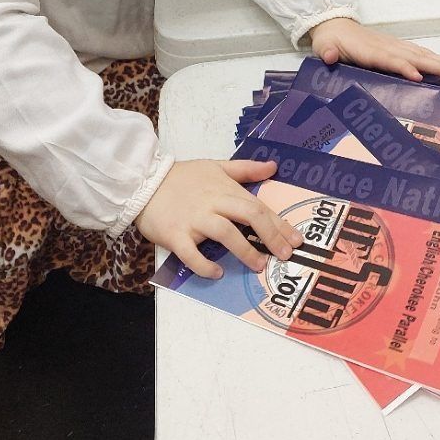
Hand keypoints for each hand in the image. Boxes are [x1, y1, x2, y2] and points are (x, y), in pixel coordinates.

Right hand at [136, 158, 301, 278]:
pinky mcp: (175, 235)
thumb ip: (244, 168)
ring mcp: (194, 220)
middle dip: (271, 235)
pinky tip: (217, 273)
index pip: (258, 206)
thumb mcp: (215, 166)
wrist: (144, 182)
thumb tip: (273, 166)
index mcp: (225, 189)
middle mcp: (213, 204)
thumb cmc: (182, 177)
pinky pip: (191, 253)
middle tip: (285, 255)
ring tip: (259, 265)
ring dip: (245, 251)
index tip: (296, 240)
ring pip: (225, 233)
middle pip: (248, 216)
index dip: (279, 224)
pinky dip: (204, 265)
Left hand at [309, 18, 439, 84]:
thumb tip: (330, 57)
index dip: (404, 68)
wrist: (334, 25)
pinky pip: (419, 53)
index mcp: (370, 51)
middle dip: (436, 66)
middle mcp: (387, 47)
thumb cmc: (331, 41)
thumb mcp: (324, 47)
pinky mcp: (397, 47)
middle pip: (414, 57)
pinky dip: (435, 59)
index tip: (418, 77)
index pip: (390, 60)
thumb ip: (327, 53)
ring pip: (422, 54)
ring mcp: (394, 46)